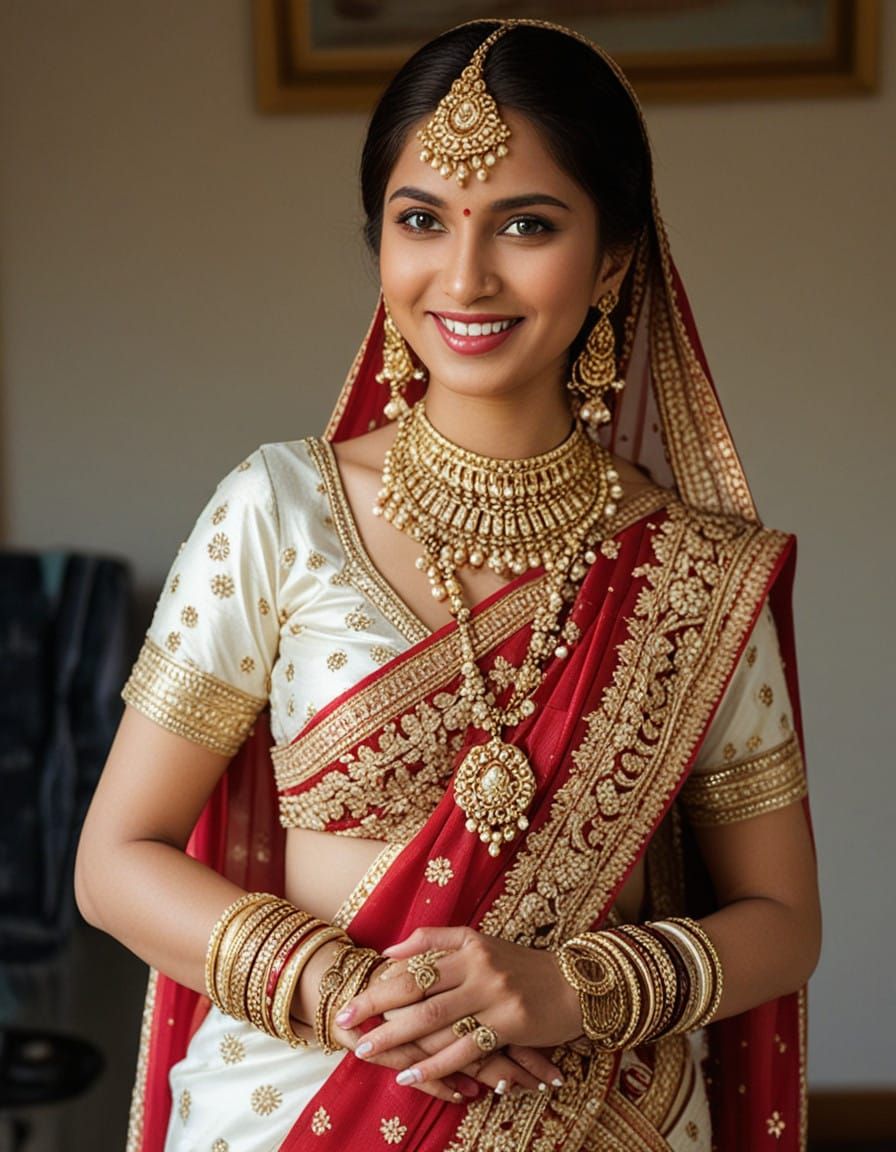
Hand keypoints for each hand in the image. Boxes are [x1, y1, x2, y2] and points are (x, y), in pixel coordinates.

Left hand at [326, 962, 558, 1101]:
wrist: (575, 984)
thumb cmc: (521, 965)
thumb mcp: (481, 942)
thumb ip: (436, 940)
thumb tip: (389, 951)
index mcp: (469, 946)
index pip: (414, 966)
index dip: (379, 983)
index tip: (350, 1000)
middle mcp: (478, 968)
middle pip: (418, 992)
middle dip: (377, 1010)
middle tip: (346, 1025)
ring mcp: (494, 996)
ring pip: (436, 1022)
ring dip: (398, 1039)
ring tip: (368, 1050)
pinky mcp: (509, 1024)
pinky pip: (464, 1049)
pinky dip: (435, 1063)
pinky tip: (411, 1074)